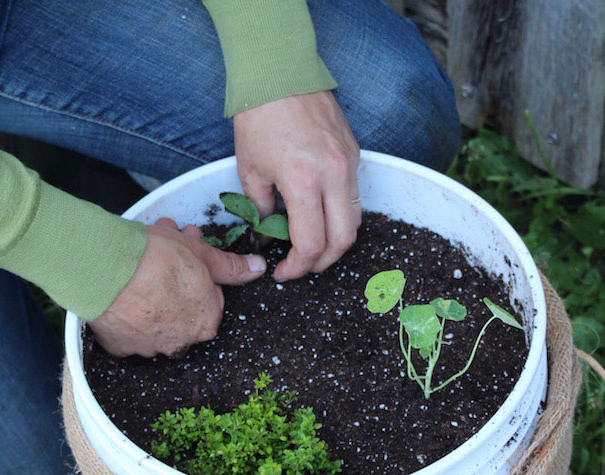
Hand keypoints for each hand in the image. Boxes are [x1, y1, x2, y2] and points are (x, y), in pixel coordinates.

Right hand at [89, 218, 265, 356]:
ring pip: (154, 322)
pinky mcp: (121, 347)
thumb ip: (230, 267)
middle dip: (174, 284)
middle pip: (182, 310)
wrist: (104, 268)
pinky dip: (125, 316)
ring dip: (150, 299)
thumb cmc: (154, 258)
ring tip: (135, 271)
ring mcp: (150, 347)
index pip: (208, 299)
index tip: (183, 258)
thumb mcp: (201, 254)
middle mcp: (181, 341)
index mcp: (206, 322)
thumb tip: (257, 268)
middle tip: (159, 256)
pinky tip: (120, 294)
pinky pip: (127, 332)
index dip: (195, 273)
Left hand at [233, 90, 360, 281]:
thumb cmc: (259, 117)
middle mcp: (333, 176)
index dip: (298, 267)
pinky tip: (321, 215)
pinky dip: (340, 215)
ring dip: (336, 242)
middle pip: (342, 242)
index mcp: (303, 182)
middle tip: (303, 265)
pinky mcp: (354, 156)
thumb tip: (268, 234)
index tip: (284, 271)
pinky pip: (355, 198)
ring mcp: (348, 165)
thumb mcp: (250, 169)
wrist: (280, 72)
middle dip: (322, 262)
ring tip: (314, 245)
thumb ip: (261, 209)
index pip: (310, 245)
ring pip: (354, 222)